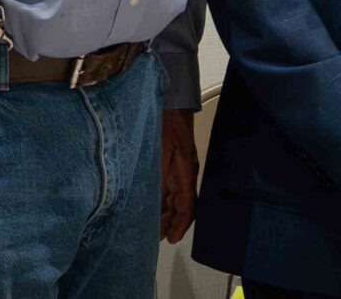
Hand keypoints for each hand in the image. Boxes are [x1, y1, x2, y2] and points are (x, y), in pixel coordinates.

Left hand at [160, 108, 198, 241]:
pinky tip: (152, 206)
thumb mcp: (160, 152)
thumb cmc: (166, 125)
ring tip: (152, 227)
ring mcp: (179, 169)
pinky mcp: (172, 163)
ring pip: (174, 198)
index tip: (171, 239)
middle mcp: (185, 174)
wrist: (170, 102)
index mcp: (186, 173)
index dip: (180, 224)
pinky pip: (169, 188)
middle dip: (171, 222)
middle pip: (181, 205)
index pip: (188, 205)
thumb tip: (152, 201)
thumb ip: (158, 176)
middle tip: (156, 237)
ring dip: (166, 213)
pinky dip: (162, 201)